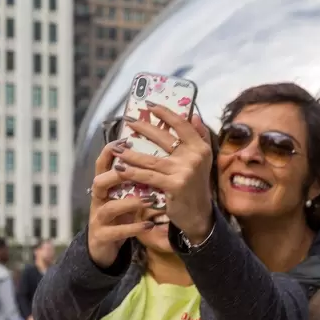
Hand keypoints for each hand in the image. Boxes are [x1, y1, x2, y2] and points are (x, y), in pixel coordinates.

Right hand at [87, 139, 156, 266]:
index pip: (102, 165)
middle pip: (99, 182)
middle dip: (116, 175)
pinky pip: (118, 231)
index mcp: (104, 188)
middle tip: (137, 170)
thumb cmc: (118, 217)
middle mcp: (98, 201)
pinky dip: (134, 227)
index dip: (109, 152)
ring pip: (109, 207)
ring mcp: (98, 219)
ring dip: (130, 202)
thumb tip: (154, 159)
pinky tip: (149, 224)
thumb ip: (134, 181)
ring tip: (150, 200)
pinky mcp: (103, 237)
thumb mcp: (124, 197)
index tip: (125, 141)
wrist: (103, 249)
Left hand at [113, 104, 213, 242]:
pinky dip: (132, 172)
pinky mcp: (174, 185)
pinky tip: (120, 168)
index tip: (150, 105)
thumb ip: (200, 137)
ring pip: (151, 159)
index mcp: (201, 147)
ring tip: (116, 148)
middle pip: (164, 138)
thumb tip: (194, 115)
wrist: (198, 214)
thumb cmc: (195, 186)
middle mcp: (195, 157)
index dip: (166, 113)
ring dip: (130, 153)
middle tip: (129, 121)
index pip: (182, 125)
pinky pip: (148, 176)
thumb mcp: (202, 160)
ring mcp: (184, 171)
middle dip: (143, 128)